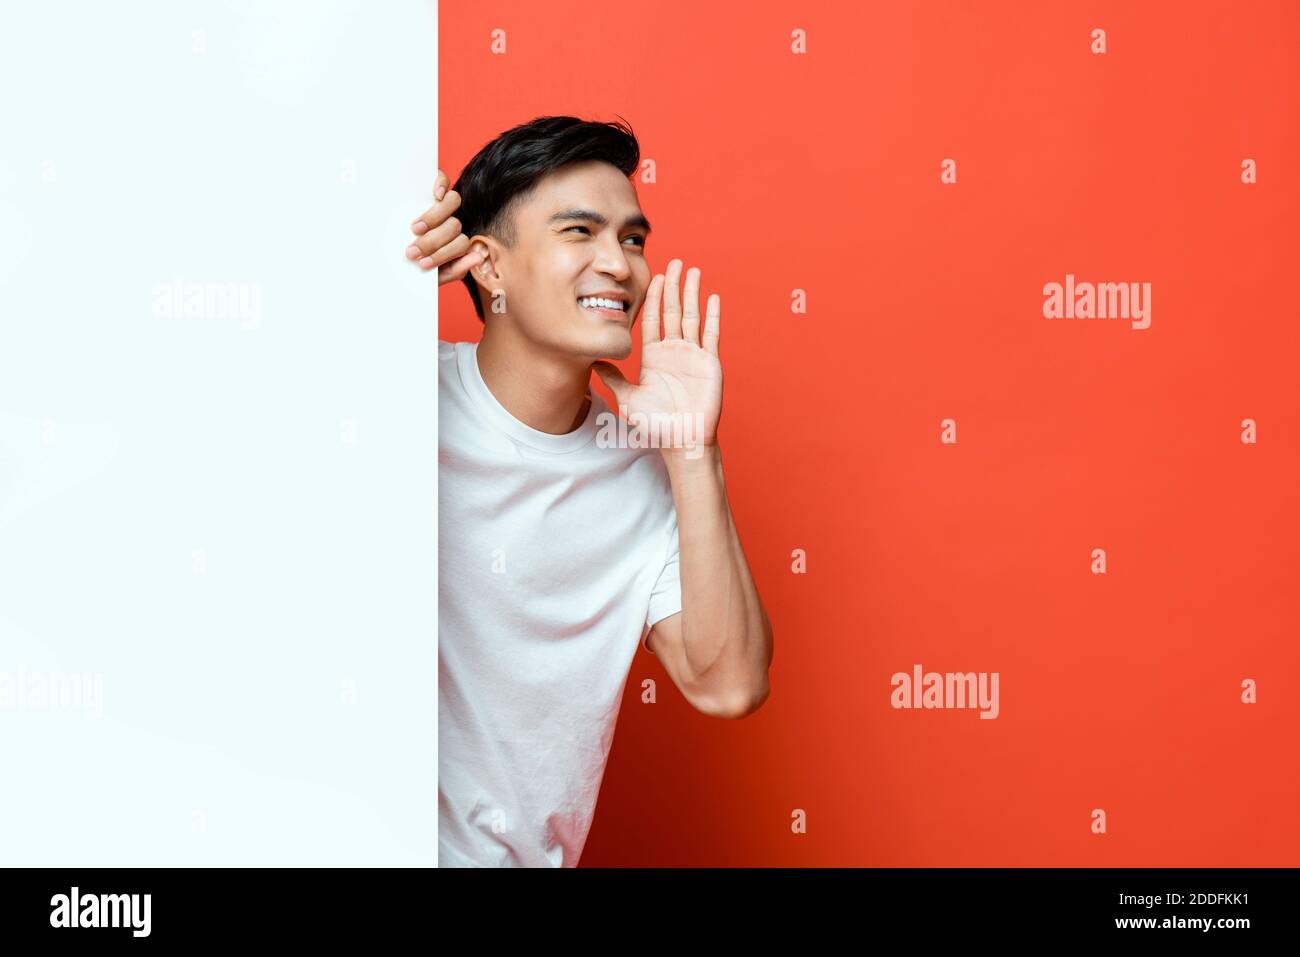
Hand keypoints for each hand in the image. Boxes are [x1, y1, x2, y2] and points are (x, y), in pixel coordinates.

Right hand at [406, 168, 485, 284]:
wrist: (389, 256)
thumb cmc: (410, 262)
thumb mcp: (430, 272)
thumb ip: (454, 269)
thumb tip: (478, 257)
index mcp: (453, 243)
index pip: (461, 245)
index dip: (444, 254)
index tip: (423, 264)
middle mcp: (450, 223)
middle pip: (454, 226)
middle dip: (432, 242)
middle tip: (412, 252)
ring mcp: (442, 204)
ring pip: (453, 203)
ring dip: (434, 218)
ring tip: (415, 229)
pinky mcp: (432, 187)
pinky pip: (444, 180)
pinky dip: (442, 185)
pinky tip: (436, 194)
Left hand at [592, 259, 722, 450]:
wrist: (682, 440)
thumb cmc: (655, 424)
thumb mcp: (627, 398)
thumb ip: (611, 377)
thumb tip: (589, 361)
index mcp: (654, 356)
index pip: (653, 319)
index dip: (653, 298)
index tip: (652, 277)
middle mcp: (674, 351)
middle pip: (673, 311)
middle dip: (673, 286)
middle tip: (674, 262)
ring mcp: (693, 355)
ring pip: (692, 316)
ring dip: (692, 293)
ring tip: (692, 270)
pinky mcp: (709, 363)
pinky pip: (711, 334)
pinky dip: (712, 315)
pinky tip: (712, 297)